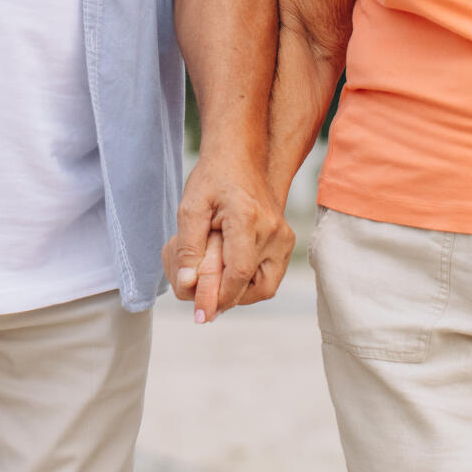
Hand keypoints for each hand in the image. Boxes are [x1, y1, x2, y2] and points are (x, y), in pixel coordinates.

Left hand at [162, 151, 294, 322]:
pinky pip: (269, 276)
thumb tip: (186, 285)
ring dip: (239, 293)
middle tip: (202, 304)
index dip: (217, 298)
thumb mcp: (191, 208)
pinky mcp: (285, 241)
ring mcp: (283, 236)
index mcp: (247, 218)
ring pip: (265, 286)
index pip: (238, 273)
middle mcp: (272, 230)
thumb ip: (187, 248)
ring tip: (214, 285)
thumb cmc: (213, 178)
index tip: (199, 315)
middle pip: (253, 286)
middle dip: (226, 299)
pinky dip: (249, 283)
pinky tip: (228, 273)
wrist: (240, 156)